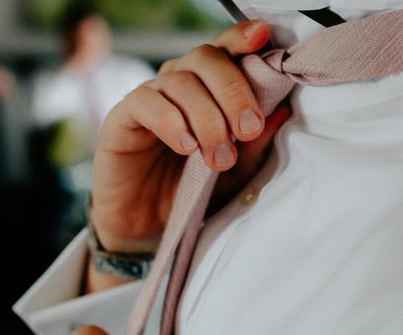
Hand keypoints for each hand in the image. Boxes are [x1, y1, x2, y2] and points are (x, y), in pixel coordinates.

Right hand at [89, 21, 289, 258]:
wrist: (146, 227)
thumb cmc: (190, 193)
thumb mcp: (234, 174)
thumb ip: (255, 145)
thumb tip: (281, 110)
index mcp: (208, 87)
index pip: (226, 49)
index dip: (242, 38)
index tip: (262, 39)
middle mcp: (179, 84)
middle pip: (206, 58)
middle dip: (233, 90)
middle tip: (247, 129)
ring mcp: (149, 98)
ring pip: (179, 81)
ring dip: (206, 117)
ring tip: (217, 157)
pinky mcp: (121, 118)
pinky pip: (145, 102)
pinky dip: (170, 121)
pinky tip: (185, 146)